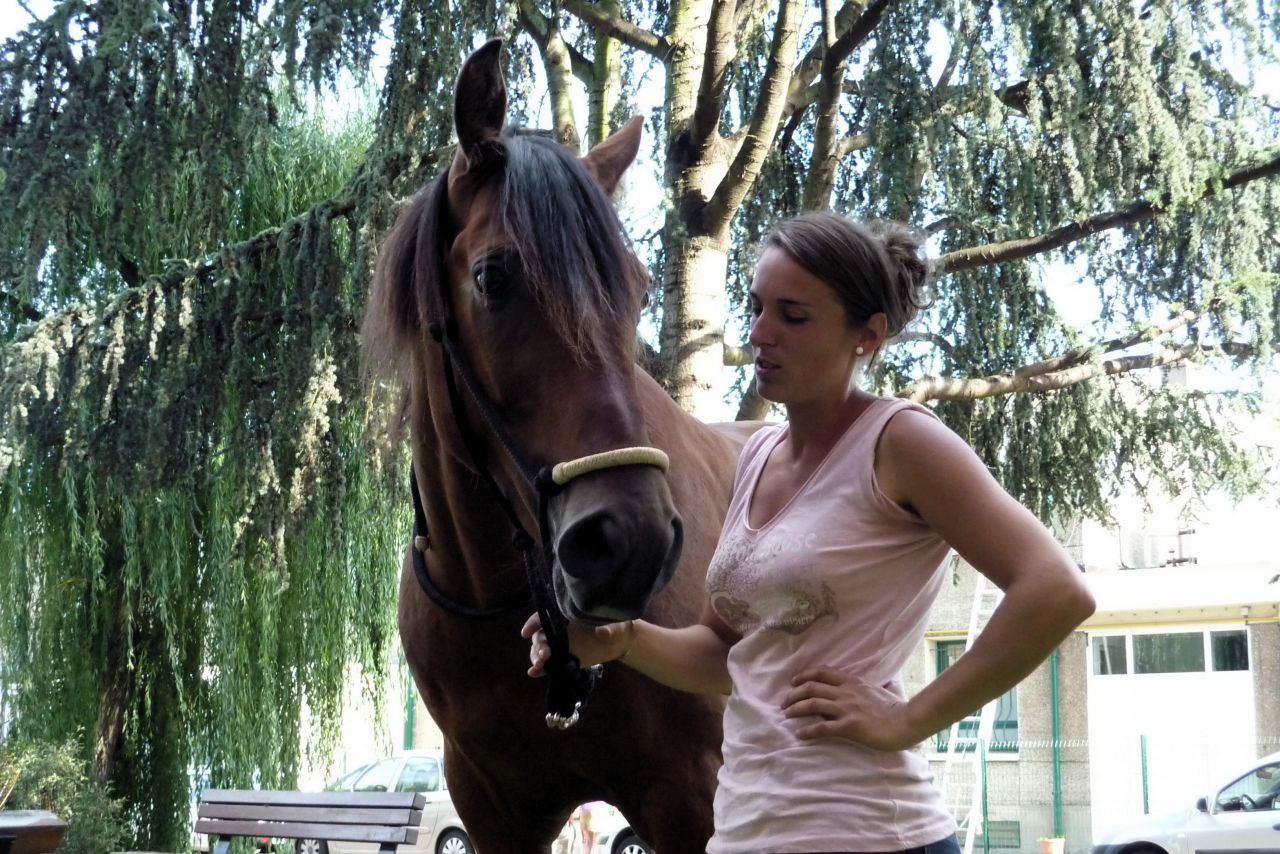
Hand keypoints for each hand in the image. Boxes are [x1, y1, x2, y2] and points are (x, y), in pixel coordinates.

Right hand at [520, 613, 634, 676]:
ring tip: (540, 665)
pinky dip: (540, 669)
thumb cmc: (616, 624)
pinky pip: (550, 664)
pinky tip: (534, 673)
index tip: (526, 632)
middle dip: (538, 644)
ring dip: (536, 657)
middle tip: (545, 655)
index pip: (546, 616)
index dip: (534, 622)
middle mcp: (561, 629)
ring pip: (542, 650)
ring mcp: (561, 644)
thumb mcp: (614, 624)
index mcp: (568, 615)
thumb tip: (601, 632)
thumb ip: (608, 627)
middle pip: (542, 635)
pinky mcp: (565, 658)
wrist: (620, 641)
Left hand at [782, 666, 920, 750]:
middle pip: (812, 687)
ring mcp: (847, 708)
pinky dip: (808, 731)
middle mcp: (846, 692)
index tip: (794, 682)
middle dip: (794, 694)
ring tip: (786, 715)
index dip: (805, 675)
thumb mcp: (876, 690)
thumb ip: (863, 687)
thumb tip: (862, 685)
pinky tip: (800, 735)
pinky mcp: (849, 726)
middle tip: (784, 702)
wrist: (906, 721)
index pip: (822, 672)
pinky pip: (823, 727)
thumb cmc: (894, 708)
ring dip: (796, 709)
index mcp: (852, 682)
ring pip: (813, 704)